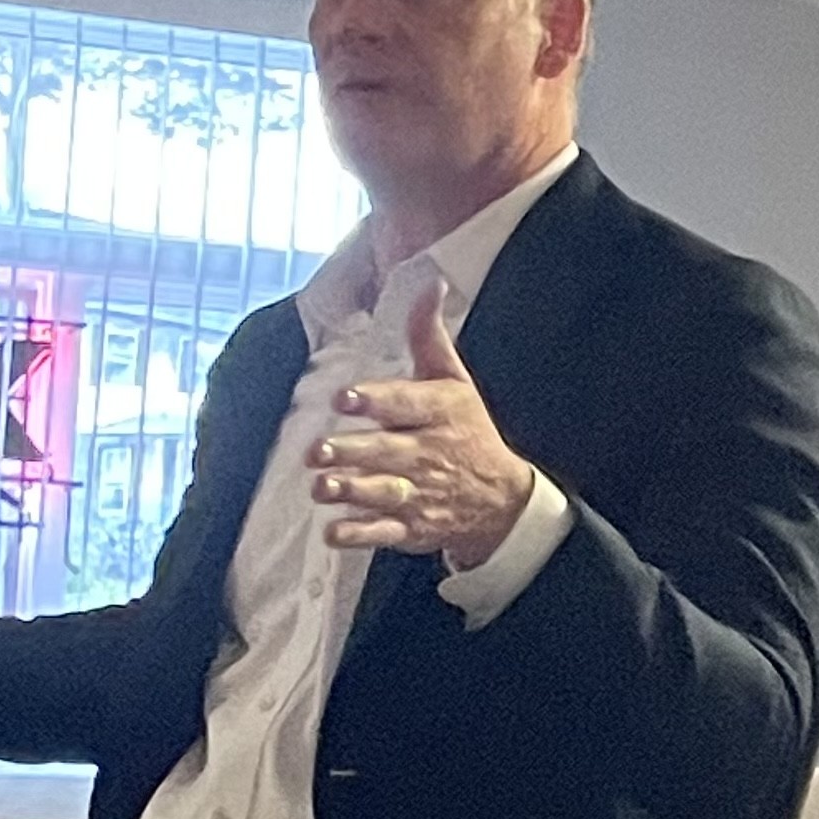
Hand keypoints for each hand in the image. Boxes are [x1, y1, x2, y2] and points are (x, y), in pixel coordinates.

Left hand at [311, 284, 536, 568]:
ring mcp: (420, 494)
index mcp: (441, 413)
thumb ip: (430, 337)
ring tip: (321, 487)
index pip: (408, 404)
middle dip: (354, 452)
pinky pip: (382, 533)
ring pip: (382, 492)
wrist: (500, 500)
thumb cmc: (468, 430)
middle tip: (318, 450)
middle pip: (388, 452)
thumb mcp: (455, 381)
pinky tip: (333, 531)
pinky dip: (358, 534)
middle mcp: (430, 454)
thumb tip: (428, 284)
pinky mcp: (410, 527)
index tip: (346, 397)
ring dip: (351, 490)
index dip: (377, 400)